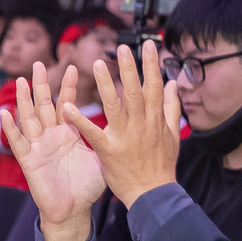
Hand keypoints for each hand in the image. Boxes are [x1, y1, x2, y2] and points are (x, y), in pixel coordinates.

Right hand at [10, 62, 106, 240]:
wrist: (73, 211)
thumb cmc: (86, 186)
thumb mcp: (98, 155)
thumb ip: (102, 136)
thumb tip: (124, 121)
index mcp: (68, 133)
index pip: (67, 104)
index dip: (68, 87)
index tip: (73, 67)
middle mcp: (51, 136)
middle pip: (44, 105)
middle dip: (41, 85)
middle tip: (38, 63)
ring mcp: (38, 147)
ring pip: (28, 119)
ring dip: (23, 100)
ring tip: (20, 81)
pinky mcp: (29, 161)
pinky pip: (18, 143)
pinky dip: (11, 129)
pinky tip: (5, 114)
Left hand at [62, 43, 184, 209]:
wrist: (153, 194)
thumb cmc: (162, 165)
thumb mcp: (173, 135)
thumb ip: (172, 108)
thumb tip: (172, 84)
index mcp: (155, 119)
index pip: (154, 87)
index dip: (151, 65)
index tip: (149, 46)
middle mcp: (141, 124)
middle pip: (134, 92)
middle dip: (128, 69)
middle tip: (121, 49)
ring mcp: (124, 137)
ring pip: (114, 106)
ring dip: (105, 86)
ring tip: (96, 66)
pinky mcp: (108, 150)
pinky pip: (92, 133)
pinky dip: (80, 121)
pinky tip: (68, 108)